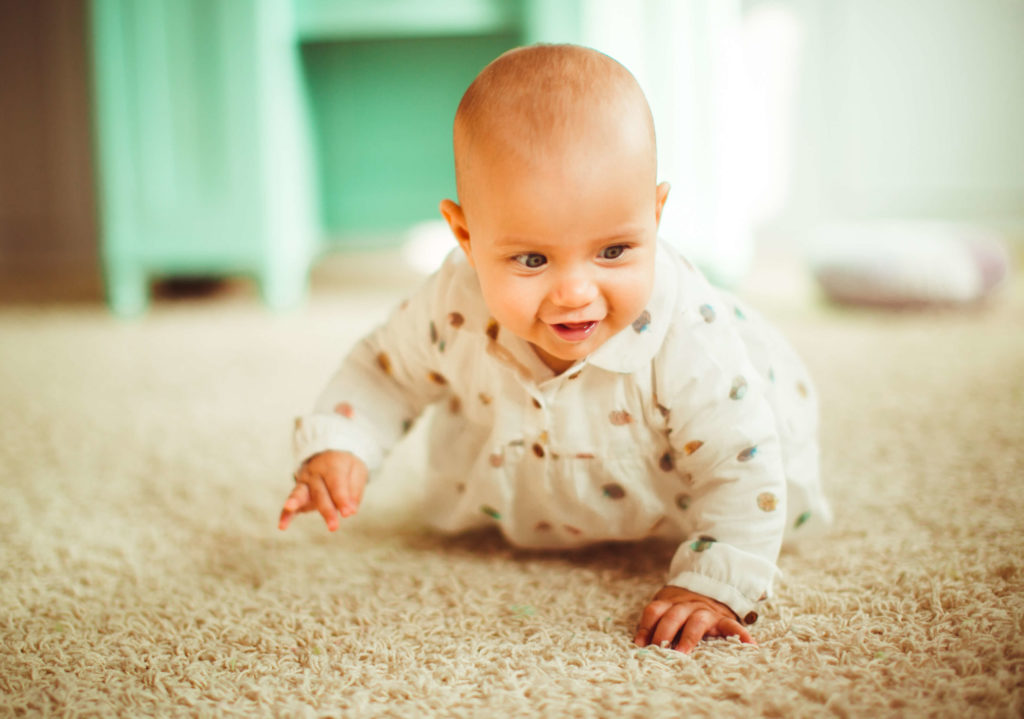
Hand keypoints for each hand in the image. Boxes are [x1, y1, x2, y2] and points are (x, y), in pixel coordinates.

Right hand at [278, 451, 367, 531]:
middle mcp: (315, 472)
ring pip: (300, 493)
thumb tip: (350, 511)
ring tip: (290, 507)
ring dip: (296, 502)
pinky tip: (282, 525)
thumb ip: (355, 490)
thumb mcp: (357, 472)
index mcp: (332, 464)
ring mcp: (304, 482)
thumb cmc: (346, 468)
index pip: (336, 482)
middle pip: (320, 492)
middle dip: (327, 510)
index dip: (342, 498)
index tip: (348, 513)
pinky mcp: (298, 493)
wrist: (329, 456)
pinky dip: (285, 514)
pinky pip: (290, 503)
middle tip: (333, 527)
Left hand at [633, 585, 755, 653]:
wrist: (710, 588)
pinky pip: (732, 625)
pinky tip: (749, 645)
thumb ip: (656, 622)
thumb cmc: (682, 607)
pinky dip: (740, 634)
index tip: (640, 644)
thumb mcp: (666, 607)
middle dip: (664, 633)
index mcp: (669, 602)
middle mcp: (686, 605)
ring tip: (682, 652)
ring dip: (688, 637)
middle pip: (672, 616)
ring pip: (696, 621)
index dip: (646, 627)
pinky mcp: (723, 619)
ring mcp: (705, 611)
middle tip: (658, 650)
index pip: (654, 611)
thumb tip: (639, 644)